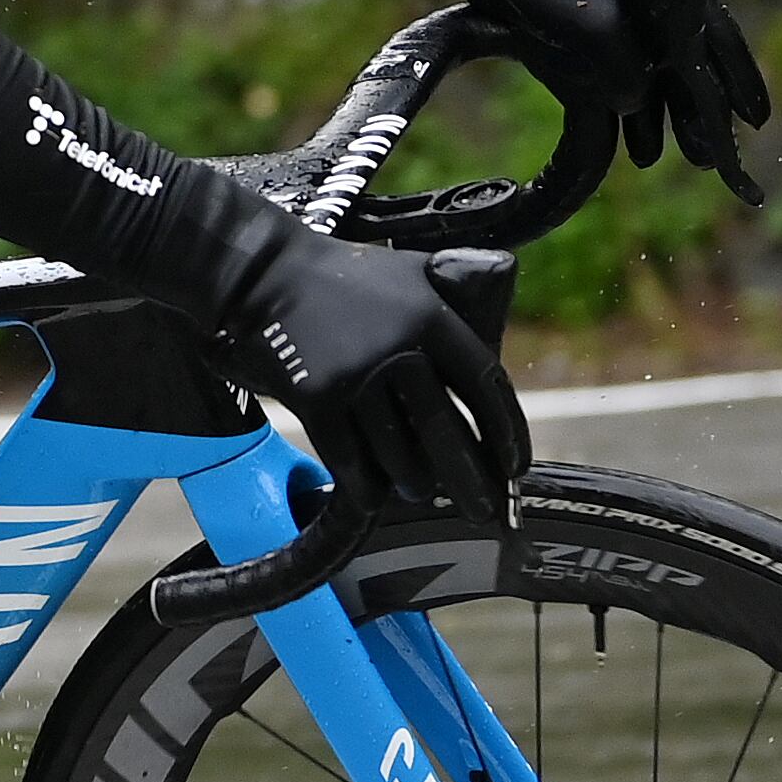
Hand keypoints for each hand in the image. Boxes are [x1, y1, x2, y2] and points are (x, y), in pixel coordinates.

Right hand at [212, 221, 530, 522]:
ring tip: (420, 491)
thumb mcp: (413, 270)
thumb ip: (456, 293)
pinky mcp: (315, 398)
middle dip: (471, 480)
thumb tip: (499, 322)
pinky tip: (375, 495)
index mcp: (432, 318)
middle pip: (446, 431)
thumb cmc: (344, 276)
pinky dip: (366, 486)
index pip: (485, 385)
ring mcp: (354, 376)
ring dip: (415, 483)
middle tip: (485, 510)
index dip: (506, 432)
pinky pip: (350, 461)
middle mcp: (399, 349)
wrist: (266, 274)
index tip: (515, 465)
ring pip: (397, 453)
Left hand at [479, 0, 775, 206]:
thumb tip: (635, 104)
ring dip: (672, 120)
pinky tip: (638, 150)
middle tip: (719, 159)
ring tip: (689, 160)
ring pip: (661, 78)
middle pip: (695, 65)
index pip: (720, 41)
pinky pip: (626, 80)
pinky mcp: (594, 37)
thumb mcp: (598, 31)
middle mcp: (657, 4)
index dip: (740, 83)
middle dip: (708, 113)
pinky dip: (635, 113)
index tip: (757, 121)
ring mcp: (626, 20)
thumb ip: (627, 74)